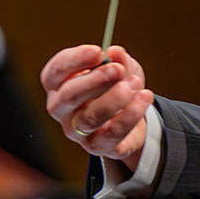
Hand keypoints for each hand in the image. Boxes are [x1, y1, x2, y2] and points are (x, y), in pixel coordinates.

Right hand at [41, 44, 153, 165]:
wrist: (130, 116)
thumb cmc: (115, 86)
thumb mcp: (120, 67)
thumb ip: (117, 59)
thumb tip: (115, 53)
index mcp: (58, 85)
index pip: (55, 72)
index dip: (75, 60)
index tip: (98, 51)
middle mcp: (62, 110)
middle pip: (68, 96)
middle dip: (94, 80)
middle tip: (118, 69)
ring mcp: (77, 131)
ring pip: (90, 118)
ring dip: (115, 99)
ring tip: (135, 83)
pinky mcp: (98, 146)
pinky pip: (112, 133)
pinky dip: (130, 115)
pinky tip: (144, 98)